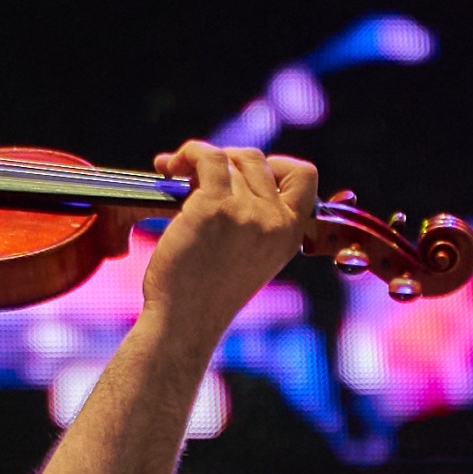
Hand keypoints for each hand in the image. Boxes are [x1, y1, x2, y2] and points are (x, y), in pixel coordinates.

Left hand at [142, 141, 317, 345]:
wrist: (185, 320)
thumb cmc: (205, 294)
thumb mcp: (251, 257)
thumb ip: (255, 222)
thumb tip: (230, 176)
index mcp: (290, 233)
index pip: (304, 176)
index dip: (274, 164)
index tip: (243, 173)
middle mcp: (275, 219)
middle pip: (257, 160)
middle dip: (226, 159)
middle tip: (197, 174)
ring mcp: (246, 212)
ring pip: (228, 158)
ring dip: (198, 158)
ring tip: (176, 170)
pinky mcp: (213, 207)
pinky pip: (206, 158)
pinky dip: (187, 153)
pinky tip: (169, 165)